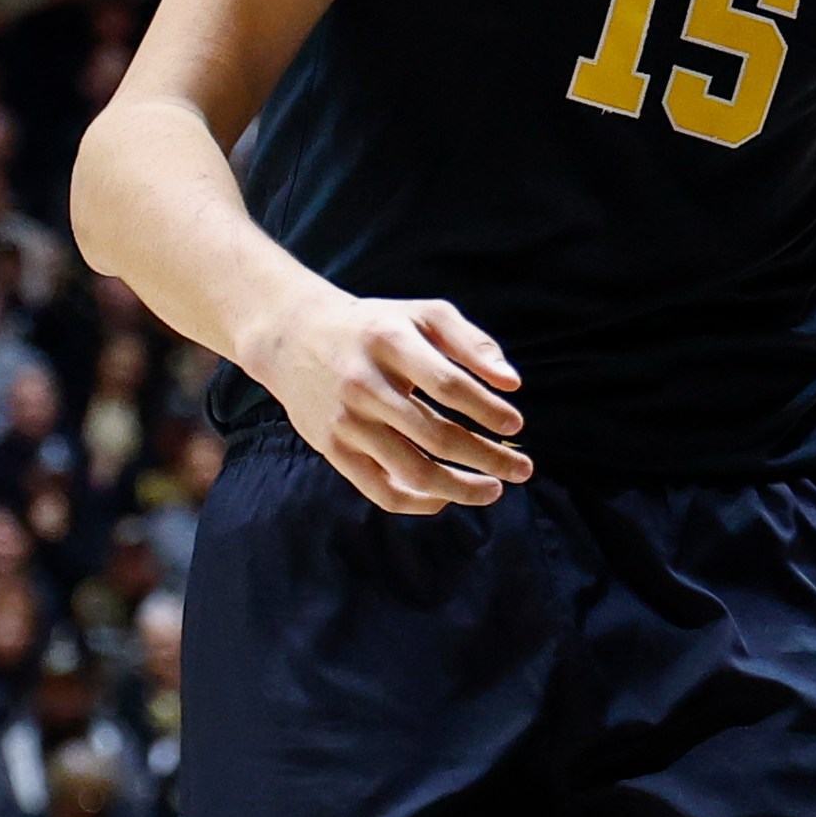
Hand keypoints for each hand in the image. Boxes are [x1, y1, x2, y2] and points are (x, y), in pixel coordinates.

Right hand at [243, 281, 529, 515]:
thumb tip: (512, 383)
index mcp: (390, 343)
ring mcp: (346, 422)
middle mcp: (364, 385)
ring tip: (494, 490)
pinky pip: (380, 490)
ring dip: (461, 487)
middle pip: (436, 435)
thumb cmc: (376, 325)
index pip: (448, 385)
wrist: (293, 336)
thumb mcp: (423, 314)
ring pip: (412, 471)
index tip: (517, 424)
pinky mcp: (333, 449)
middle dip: (488, 457)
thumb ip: (472, 341)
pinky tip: (447, 498)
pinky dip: (418, 502)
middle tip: (523, 468)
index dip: (487, 409)